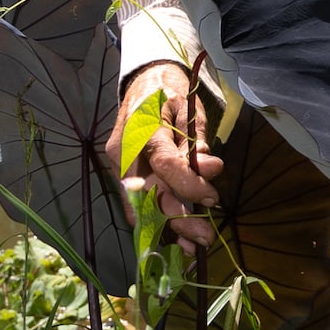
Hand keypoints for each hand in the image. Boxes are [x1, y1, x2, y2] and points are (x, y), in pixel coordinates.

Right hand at [114, 60, 221, 253]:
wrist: (145, 82)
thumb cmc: (171, 93)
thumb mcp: (190, 110)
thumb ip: (198, 141)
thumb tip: (211, 169)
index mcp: (143, 127)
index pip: (163, 164)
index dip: (188, 186)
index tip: (212, 199)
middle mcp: (124, 151)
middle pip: (147, 192)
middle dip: (177, 219)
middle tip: (206, 237)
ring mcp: (118, 165)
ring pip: (138, 205)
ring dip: (165, 230)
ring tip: (192, 248)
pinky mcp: (120, 175)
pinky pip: (135, 205)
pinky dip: (153, 225)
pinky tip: (173, 241)